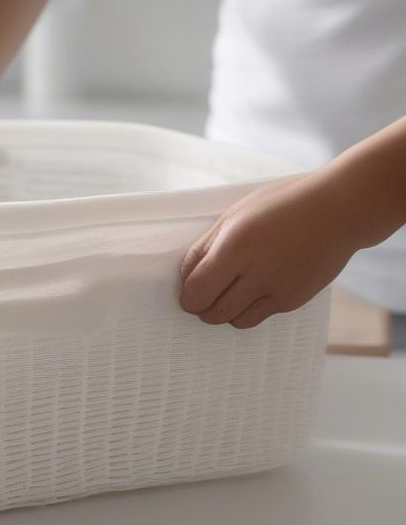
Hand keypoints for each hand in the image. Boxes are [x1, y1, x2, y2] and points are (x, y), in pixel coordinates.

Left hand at [179, 169, 361, 327]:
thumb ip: (206, 247)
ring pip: (234, 320)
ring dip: (223, 312)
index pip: (196, 290)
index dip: (186, 295)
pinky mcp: (294, 300)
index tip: (187, 290)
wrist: (337, 211)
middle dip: (200, 308)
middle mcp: (254, 273)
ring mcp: (276, 290)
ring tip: (226, 293)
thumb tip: (186, 275)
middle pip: (211, 311)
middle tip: (201, 297)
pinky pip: (259, 316)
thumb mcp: (234, 215)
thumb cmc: (281, 204)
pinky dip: (247, 309)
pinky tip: (251, 290)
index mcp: (234, 247)